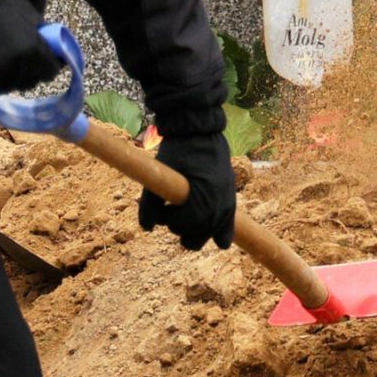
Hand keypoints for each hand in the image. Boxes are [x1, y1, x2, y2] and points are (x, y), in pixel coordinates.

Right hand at [0, 0, 61, 94]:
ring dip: (9, 77)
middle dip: (28, 72)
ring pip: (10, 87)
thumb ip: (40, 30)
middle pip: (30, 81)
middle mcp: (16, 72)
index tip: (43, 59)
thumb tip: (49, 43)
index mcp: (31, 52)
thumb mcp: (23, 10)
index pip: (50, 71)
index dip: (48, 65)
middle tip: (19, 58)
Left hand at [139, 132, 236, 250]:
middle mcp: (219, 208)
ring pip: (210, 235)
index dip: (166, 218)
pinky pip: (228, 228)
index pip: (181, 226)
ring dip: (196, 230)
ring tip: (186, 211)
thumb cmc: (178, 153)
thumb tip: (146, 228)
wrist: (201, 133)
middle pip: (195, 238)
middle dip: (180, 227)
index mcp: (202, 202)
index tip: (161, 205)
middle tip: (172, 209)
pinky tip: (219, 242)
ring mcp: (227, 205)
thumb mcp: (160, 176)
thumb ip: (149, 205)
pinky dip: (222, 235)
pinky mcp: (231, 201)